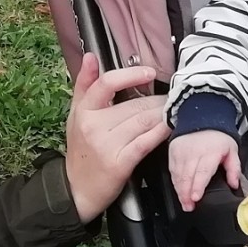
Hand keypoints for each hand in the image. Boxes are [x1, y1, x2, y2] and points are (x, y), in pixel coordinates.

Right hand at [64, 54, 171, 222]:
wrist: (77, 190)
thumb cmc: (80, 151)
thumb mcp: (75, 115)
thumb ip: (84, 85)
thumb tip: (91, 56)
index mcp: (84, 111)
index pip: (107, 83)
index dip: (131, 75)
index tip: (149, 72)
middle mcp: (93, 126)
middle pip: (134, 104)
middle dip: (156, 100)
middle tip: (170, 97)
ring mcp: (107, 145)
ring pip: (143, 121)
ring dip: (162, 114)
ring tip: (172, 110)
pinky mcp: (120, 163)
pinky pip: (146, 141)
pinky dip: (160, 132)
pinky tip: (169, 126)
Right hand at [169, 129, 242, 212]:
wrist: (202, 117)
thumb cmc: (217, 136)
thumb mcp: (232, 149)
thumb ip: (234, 168)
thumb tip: (234, 184)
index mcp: (210, 152)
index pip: (202, 171)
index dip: (198, 186)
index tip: (195, 197)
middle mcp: (193, 152)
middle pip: (187, 176)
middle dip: (186, 194)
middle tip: (189, 207)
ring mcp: (181, 152)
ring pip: (178, 175)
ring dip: (180, 190)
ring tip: (184, 203)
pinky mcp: (173, 152)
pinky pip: (172, 170)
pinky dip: (175, 182)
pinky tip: (179, 191)